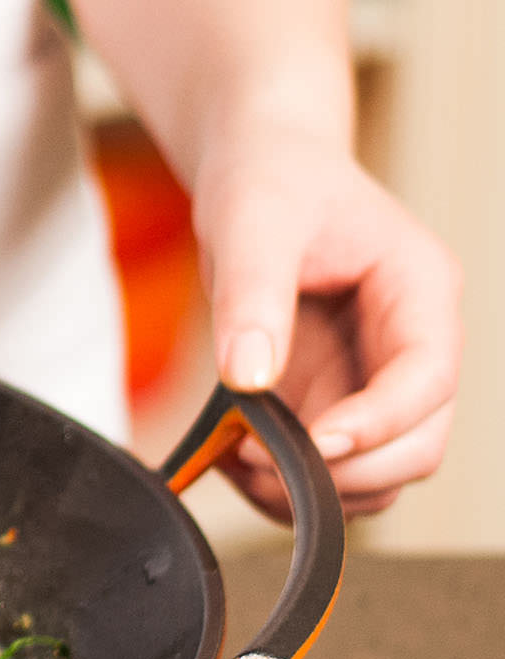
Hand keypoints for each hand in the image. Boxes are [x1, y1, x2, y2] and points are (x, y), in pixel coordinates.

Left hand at [196, 124, 460, 518]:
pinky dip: (285, 482)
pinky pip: (328, 466)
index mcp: (419, 291)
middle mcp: (410, 344)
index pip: (428, 379)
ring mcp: (373, 378)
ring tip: (238, 463)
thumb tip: (248, 377)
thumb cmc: (271, 180)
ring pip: (379, 470)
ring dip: (316, 488)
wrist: (258, 170)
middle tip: (258, 462)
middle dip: (348, 470)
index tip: (314, 442)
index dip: (379, 424)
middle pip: (420, 443)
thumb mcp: (254, 222)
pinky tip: (231, 460)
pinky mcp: (333, 398)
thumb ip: (253, 297)